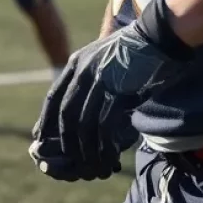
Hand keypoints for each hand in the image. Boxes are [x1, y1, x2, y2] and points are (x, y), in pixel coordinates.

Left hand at [29, 0, 192, 181]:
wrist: (160, 36)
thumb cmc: (136, 51)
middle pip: (65, 115)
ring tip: (94, 166)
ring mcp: (100, 80)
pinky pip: (105, 125)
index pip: (53, 98)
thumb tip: (81, 106)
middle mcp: (83, 71)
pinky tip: (109, 157)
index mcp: (76, 63)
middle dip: (67, 143)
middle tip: (74, 162)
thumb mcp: (104, 59)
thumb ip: (90, 78)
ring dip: (87, 150)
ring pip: (84, 124)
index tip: (42, 140)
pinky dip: (104, 145)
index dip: (46, 122)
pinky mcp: (119, 90)